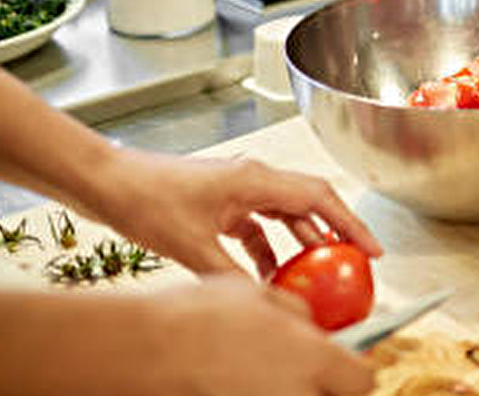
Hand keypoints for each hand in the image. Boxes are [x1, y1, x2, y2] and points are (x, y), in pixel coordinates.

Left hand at [94, 150, 382, 279]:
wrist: (107, 182)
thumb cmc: (145, 199)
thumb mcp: (191, 245)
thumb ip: (232, 273)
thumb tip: (262, 300)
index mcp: (255, 179)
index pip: (319, 198)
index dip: (351, 223)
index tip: (371, 247)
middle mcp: (252, 179)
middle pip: (309, 203)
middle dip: (334, 233)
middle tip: (353, 262)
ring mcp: (236, 189)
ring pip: (284, 215)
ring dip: (299, 243)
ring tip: (312, 275)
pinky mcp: (221, 202)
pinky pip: (258, 226)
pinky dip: (267, 249)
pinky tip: (265, 274)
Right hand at [145, 277, 375, 395]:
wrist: (142, 354)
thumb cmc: (196, 318)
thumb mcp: (256, 297)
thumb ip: (293, 313)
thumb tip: (309, 326)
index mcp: (313, 360)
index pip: (363, 380)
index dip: (356, 370)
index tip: (345, 363)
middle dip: (327, 387)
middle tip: (308, 372)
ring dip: (291, 390)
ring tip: (263, 374)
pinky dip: (262, 392)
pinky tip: (237, 381)